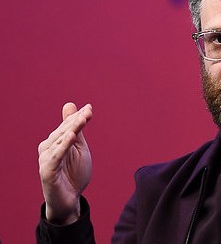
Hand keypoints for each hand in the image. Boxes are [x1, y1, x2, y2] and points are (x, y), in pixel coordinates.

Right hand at [38, 103, 92, 224]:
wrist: (70, 199)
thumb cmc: (75, 173)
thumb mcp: (79, 148)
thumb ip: (77, 128)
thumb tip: (70, 105)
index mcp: (56, 141)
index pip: (68, 125)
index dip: (78, 116)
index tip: (90, 107)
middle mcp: (48, 147)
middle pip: (64, 131)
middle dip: (77, 120)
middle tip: (88, 112)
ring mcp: (46, 159)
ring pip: (60, 140)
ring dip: (72, 129)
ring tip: (82, 120)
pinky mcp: (47, 170)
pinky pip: (57, 156)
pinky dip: (64, 145)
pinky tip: (72, 136)